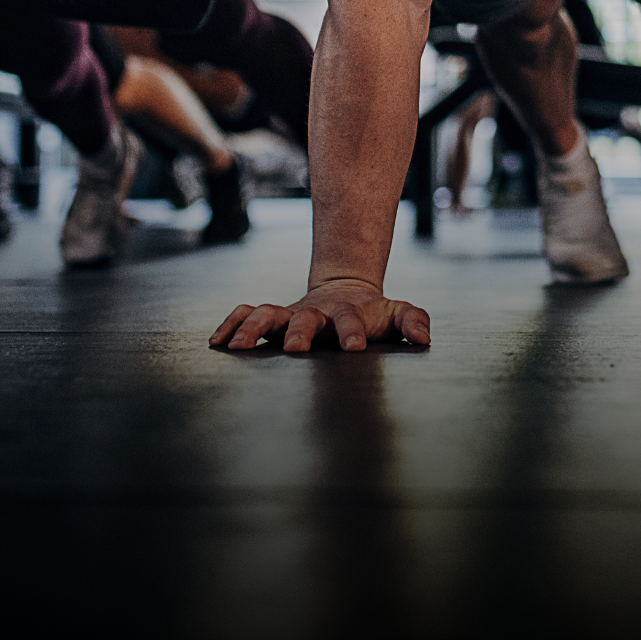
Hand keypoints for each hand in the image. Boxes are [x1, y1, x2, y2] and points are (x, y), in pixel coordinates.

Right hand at [209, 276, 430, 353]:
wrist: (345, 291)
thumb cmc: (373, 314)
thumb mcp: (396, 313)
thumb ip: (412, 321)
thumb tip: (424, 337)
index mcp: (347, 314)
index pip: (351, 321)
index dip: (353, 332)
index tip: (354, 347)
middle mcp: (315, 314)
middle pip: (304, 318)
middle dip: (299, 331)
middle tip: (296, 347)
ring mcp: (290, 314)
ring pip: (267, 313)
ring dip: (252, 328)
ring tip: (237, 346)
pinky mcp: (272, 318)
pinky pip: (246, 315)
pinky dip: (230, 323)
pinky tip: (216, 342)